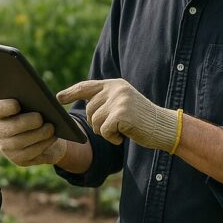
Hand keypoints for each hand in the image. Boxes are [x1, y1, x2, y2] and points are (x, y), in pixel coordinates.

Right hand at [0, 99, 67, 166]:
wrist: (43, 138)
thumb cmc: (38, 116)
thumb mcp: (37, 106)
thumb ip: (39, 100)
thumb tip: (51, 101)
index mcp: (1, 114)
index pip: (0, 109)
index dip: (7, 106)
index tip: (17, 104)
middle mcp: (0, 131)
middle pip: (12, 127)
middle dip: (27, 122)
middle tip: (40, 118)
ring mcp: (7, 148)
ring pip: (22, 142)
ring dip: (39, 134)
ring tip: (51, 128)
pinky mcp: (19, 160)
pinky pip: (31, 153)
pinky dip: (43, 144)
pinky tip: (52, 137)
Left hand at [57, 79, 177, 151]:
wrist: (164, 127)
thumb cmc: (141, 120)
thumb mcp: (122, 104)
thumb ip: (105, 101)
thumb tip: (83, 105)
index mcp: (114, 84)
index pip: (86, 86)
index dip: (71, 92)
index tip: (58, 98)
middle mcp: (116, 89)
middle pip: (89, 110)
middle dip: (97, 123)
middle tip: (115, 127)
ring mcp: (119, 100)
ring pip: (95, 122)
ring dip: (105, 132)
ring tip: (121, 130)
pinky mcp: (122, 114)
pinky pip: (104, 131)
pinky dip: (112, 138)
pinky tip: (124, 136)